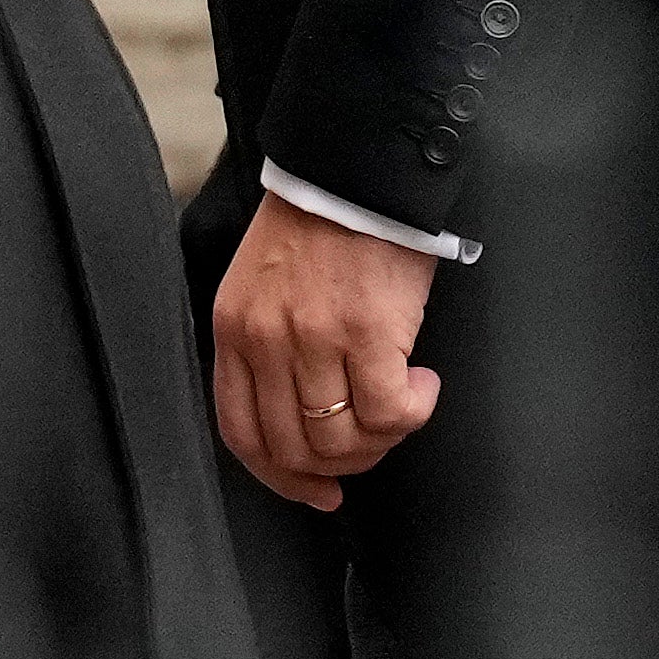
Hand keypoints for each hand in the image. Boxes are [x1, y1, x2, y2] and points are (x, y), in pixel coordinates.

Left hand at [210, 197, 442, 514]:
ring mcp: (315, 340)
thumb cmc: (320, 221)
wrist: (358, 169)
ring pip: (342, 439)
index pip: (243, 434)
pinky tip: (423, 386)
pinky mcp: (369, 332)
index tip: (317, 489)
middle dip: (340, 465)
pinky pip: (389, 412)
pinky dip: (413, 413)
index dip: (281, 478)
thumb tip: (303, 414)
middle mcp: (267, 341)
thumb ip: (267, 346)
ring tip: (403, 407)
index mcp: (235, 330)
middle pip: (295, 448)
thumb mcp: (263, 285)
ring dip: (381, 440)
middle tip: (374, 444)